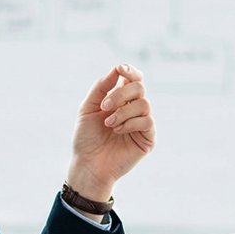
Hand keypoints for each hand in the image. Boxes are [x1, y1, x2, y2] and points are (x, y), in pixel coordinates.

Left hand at [67, 64, 154, 205]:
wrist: (88, 164)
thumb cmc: (86, 138)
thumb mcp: (88, 108)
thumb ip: (101, 87)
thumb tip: (117, 69)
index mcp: (120, 100)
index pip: (133, 79)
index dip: (130, 71)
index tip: (120, 69)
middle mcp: (133, 109)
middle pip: (139, 87)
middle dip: (121, 94)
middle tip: (104, 107)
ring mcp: (141, 124)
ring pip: (144, 104)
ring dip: (123, 112)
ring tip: (108, 124)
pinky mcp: (148, 138)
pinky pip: (146, 121)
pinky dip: (130, 123)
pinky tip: (117, 131)